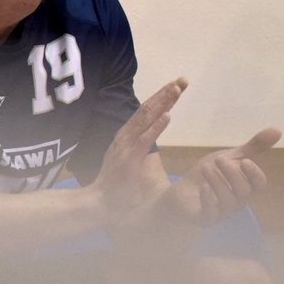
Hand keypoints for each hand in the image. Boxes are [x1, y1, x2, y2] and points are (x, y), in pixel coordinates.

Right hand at [88, 77, 185, 220]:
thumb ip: (138, 146)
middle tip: (183, 80)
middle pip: (147, 109)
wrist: (99, 204)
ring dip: (163, 103)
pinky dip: (156, 127)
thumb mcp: (130, 160)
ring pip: (146, 119)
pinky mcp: (129, 159)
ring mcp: (126, 146)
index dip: (162, 97)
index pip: (146, 111)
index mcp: (127, 136)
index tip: (177, 85)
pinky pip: (145, 140)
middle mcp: (125, 136)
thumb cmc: (116, 185)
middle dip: (166, 93)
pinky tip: (168, 116)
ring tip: (177, 89)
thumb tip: (150, 136)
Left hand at [166, 128, 280, 227]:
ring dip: (217, 182)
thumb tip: (278, 130)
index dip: (254, 174)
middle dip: (232, 174)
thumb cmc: (211, 175)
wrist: (184, 193)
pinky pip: (210, 213)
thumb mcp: (231, 157)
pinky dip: (208, 200)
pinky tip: (203, 187)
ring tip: (206, 167)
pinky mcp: (204, 218)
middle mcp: (237, 201)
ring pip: (228, 200)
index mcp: (245, 186)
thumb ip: (253, 147)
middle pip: (243, 191)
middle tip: (219, 159)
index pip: (258, 184)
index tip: (244, 161)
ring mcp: (221, 212)